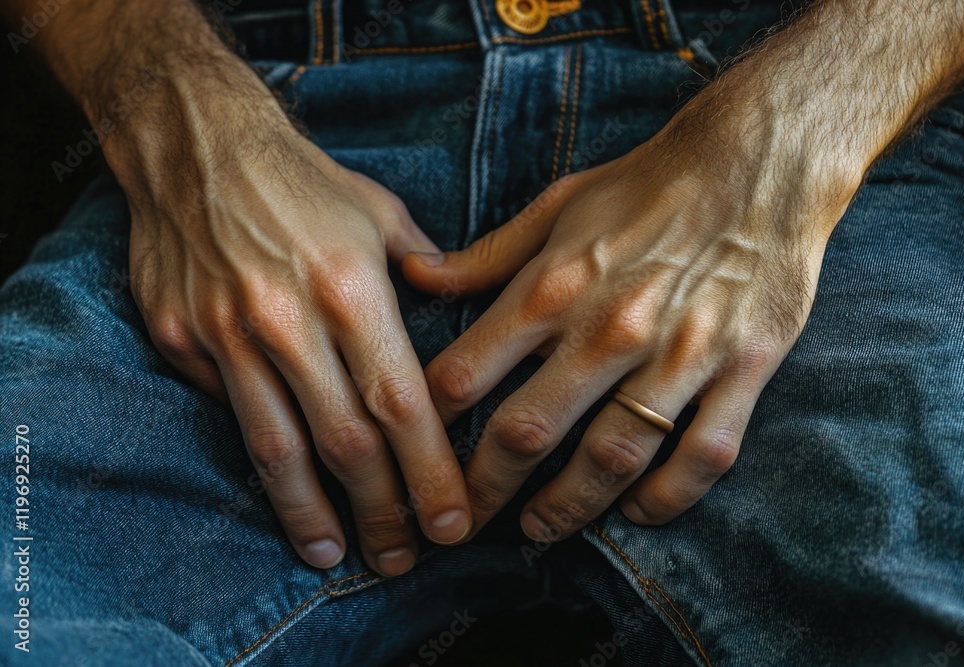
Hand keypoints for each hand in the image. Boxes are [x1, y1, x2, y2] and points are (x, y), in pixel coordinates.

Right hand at [116, 83, 470, 574]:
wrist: (194, 142)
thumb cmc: (299, 178)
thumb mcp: (377, 213)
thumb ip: (423, 269)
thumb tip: (453, 302)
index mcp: (352, 289)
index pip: (401, 405)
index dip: (428, 474)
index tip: (449, 522)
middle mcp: (290, 319)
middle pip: (345, 442)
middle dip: (380, 510)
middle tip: (402, 555)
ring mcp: (228, 333)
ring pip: (277, 447)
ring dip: (311, 511)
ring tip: (337, 554)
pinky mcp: (182, 338)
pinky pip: (227, 408)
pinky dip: (261, 452)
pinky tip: (284, 483)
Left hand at [402, 87, 858, 541]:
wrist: (759, 161)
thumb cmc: (648, 184)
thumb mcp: (557, 205)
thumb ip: (487, 256)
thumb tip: (416, 278)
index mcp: (555, 285)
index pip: (466, 373)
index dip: (427, 425)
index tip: (415, 455)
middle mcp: (610, 328)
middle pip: (527, 434)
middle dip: (484, 490)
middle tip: (464, 520)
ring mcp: (680, 354)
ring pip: (611, 460)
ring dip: (567, 508)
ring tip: (539, 528)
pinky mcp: (740, 369)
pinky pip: (701, 456)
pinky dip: (666, 498)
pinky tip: (636, 511)